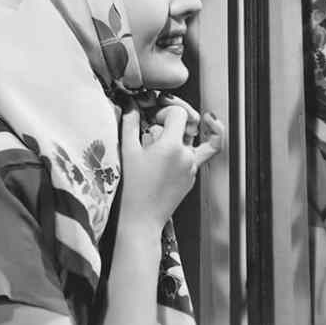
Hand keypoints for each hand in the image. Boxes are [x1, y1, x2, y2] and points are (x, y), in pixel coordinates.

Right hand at [119, 105, 223, 230]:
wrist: (143, 218)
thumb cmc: (132, 187)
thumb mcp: (127, 152)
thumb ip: (130, 124)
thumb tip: (132, 107)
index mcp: (172, 146)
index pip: (180, 114)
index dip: (167, 111)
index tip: (154, 119)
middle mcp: (187, 156)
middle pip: (190, 125)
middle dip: (175, 121)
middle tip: (160, 124)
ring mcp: (192, 167)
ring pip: (198, 141)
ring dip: (185, 134)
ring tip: (178, 132)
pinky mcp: (192, 177)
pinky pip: (195, 157)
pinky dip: (184, 151)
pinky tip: (168, 154)